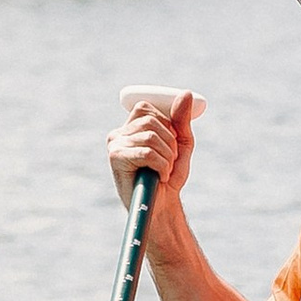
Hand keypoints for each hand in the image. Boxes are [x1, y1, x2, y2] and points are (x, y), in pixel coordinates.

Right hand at [108, 92, 199, 210]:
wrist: (162, 206)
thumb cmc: (169, 177)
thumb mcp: (181, 144)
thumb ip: (181, 119)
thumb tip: (186, 93)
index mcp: (130, 127)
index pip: (147, 108)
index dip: (166, 126)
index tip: (170, 146)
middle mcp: (118, 133)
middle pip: (151, 122)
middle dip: (170, 144)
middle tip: (169, 163)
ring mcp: (115, 145)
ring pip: (150, 137)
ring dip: (167, 157)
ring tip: (164, 171)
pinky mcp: (116, 158)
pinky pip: (147, 152)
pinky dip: (161, 166)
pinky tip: (159, 177)